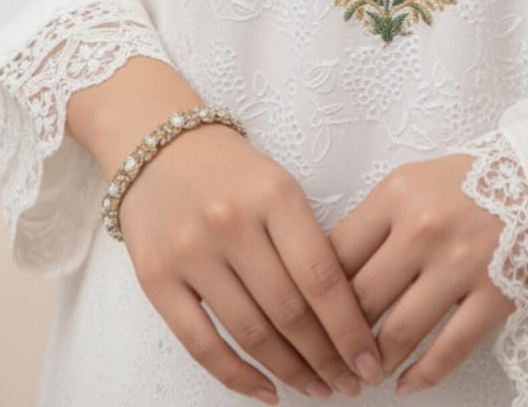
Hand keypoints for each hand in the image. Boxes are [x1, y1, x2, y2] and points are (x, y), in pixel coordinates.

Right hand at [118, 122, 384, 401]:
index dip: (350, 329)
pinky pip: (201, 343)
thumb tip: (347, 316)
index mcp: (273, 195)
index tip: (370, 360)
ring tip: (317, 388)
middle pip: (289, 311)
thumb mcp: (279, 186)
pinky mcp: (157, 278)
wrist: (158, 145)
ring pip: (250, 332)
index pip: (321, 276)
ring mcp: (191, 251)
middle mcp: (232, 222)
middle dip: (327, 358)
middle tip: (350, 383)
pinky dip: (237, 375)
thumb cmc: (231, 172)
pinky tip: (266, 390)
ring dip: (290, 372)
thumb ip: (308, 241)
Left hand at [327, 154, 514, 395]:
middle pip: (362, 298)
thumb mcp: (411, 182)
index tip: (305, 320)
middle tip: (328, 360)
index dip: (314, 295)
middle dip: (338, 338)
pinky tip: (405, 386)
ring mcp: (460, 264)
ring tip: (362, 375)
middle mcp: (423, 229)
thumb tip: (332, 276)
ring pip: (399, 331)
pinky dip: (423, 375)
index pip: (337, 253)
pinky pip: (451, 348)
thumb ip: (374, 222)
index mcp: (396, 195)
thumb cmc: (466, 182)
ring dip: (374, 362)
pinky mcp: (495, 294)